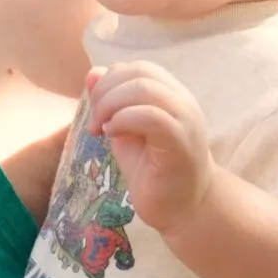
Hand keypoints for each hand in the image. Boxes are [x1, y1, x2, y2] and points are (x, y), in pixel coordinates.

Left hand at [86, 60, 214, 231]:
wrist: (183, 209)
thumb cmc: (153, 172)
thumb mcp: (124, 131)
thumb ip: (111, 103)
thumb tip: (92, 73)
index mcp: (171, 95)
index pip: (139, 67)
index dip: (111, 80)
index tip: (96, 109)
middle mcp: (183, 101)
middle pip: (140, 72)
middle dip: (106, 91)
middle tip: (94, 121)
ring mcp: (185, 120)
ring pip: (144, 89)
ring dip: (111, 105)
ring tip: (101, 129)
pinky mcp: (181, 142)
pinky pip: (151, 116)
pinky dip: (123, 120)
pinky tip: (112, 135)